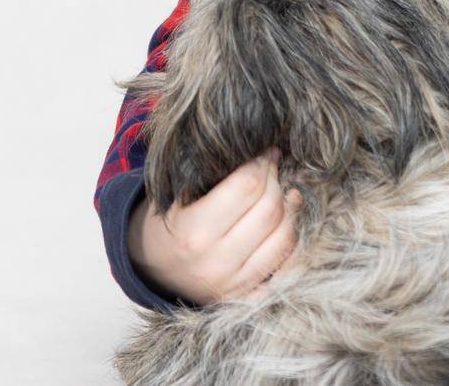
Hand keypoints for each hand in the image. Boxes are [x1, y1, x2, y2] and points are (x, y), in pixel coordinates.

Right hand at [127, 149, 301, 304]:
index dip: (261, 162)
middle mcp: (216, 262)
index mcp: (193, 231)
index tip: (263, 151)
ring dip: (290, 209)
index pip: (247, 186)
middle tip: (273, 167)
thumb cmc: (168, 223)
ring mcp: (234, 284)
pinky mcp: (248, 297)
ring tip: (284, 192)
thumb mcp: (175, 195)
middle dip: (276, 181)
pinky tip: (288, 222)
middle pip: (270, 209)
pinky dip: (294, 240)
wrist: (154, 271)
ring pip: (285, 237)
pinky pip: (287, 266)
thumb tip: (257, 152)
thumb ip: (210, 174)